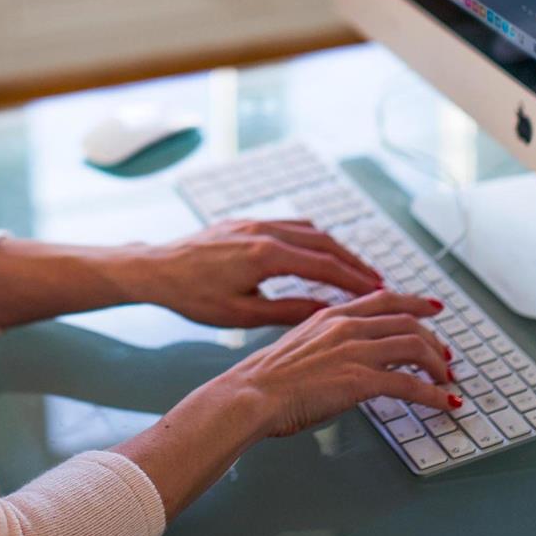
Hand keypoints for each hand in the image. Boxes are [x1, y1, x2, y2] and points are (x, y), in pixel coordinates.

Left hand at [127, 218, 386, 328]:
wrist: (155, 269)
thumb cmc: (192, 297)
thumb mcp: (243, 314)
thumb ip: (289, 310)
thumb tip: (327, 312)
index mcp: (265, 254)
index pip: (324, 265)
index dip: (355, 280)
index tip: (379, 292)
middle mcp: (264, 231)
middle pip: (324, 242)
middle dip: (354, 263)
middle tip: (379, 282)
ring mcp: (254, 222)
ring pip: (309, 230)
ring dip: (336, 248)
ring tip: (356, 270)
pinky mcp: (245, 222)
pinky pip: (290, 224)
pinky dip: (313, 237)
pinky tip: (320, 251)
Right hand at [222, 288, 456, 437]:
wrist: (251, 394)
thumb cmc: (265, 380)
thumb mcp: (298, 346)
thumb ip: (325, 345)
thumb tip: (343, 359)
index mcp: (331, 316)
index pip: (384, 299)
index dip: (414, 302)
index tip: (431, 307)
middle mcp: (346, 326)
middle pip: (408, 321)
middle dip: (434, 340)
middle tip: (445, 357)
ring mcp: (355, 351)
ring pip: (415, 347)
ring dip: (438, 366)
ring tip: (446, 381)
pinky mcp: (359, 380)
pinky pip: (410, 384)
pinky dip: (433, 395)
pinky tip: (443, 404)